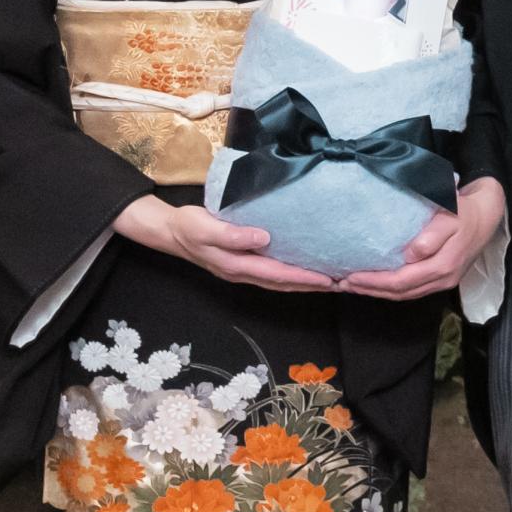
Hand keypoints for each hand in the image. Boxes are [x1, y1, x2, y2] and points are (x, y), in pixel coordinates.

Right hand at [118, 195, 337, 294]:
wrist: (170, 231)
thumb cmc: (188, 226)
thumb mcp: (204, 227)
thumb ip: (231, 234)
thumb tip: (263, 239)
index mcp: (236, 265)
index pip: (277, 274)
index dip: (303, 278)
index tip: (328, 279)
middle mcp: (242, 272)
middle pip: (282, 283)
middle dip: (311, 285)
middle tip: (340, 283)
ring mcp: (242, 270)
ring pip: (278, 281)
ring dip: (303, 283)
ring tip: (329, 280)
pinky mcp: (243, 263)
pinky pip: (272, 273)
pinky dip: (290, 275)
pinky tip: (303, 269)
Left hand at [340, 178, 507, 300]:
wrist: (488, 215)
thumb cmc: (465, 211)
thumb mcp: (451, 215)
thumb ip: (433, 235)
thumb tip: (411, 254)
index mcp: (443, 265)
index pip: (401, 281)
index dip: (373, 282)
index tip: (349, 276)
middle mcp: (443, 279)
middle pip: (400, 293)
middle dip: (369, 290)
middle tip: (342, 284)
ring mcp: (443, 282)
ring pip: (405, 295)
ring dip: (377, 292)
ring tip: (354, 285)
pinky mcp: (442, 279)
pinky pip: (412, 290)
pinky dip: (391, 290)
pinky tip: (376, 283)